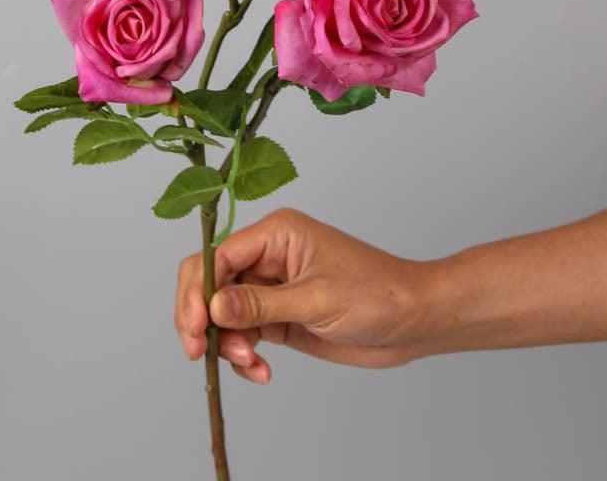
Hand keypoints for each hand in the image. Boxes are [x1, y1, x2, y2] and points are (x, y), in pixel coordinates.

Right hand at [174, 208, 429, 382]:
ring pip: (221, 313)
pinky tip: (261, 372)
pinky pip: (242, 334)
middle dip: (200, 318)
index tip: (194, 329)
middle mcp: (266, 256)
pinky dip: (243, 356)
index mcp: (275, 234)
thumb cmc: (377, 294)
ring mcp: (270, 287)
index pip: (217, 256)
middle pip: (210, 282)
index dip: (198, 292)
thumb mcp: (316, 300)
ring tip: (252, 364)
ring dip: (227, 343)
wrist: (412, 320)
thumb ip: (260, 305)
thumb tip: (211, 308)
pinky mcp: (276, 316)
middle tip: (200, 353)